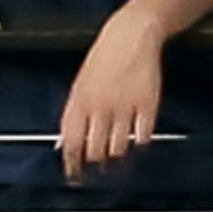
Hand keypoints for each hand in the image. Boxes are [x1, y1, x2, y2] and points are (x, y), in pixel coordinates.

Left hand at [59, 9, 163, 182]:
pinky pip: (142, 136)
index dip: (72, 163)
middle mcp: (101, 107)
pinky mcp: (148, 105)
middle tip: (99, 169)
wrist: (130, 35)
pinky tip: (137, 140)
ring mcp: (125, 107)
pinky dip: (139, 142)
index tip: (73, 175)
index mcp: (80, 102)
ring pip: (118, 147)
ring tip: (117, 158)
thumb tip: (64, 145)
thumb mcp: (80, 85)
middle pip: (95, 150)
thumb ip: (74, 115)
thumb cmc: (103, 58)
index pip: (71, 143)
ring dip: (116, 155)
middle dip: (95, 163)